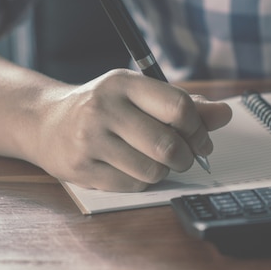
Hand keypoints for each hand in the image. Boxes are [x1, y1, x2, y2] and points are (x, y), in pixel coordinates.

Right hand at [32, 69, 231, 191]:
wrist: (46, 122)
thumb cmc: (102, 107)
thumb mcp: (138, 95)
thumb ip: (183, 104)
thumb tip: (224, 114)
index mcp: (123, 83)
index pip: (178, 107)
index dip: (199, 130)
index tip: (202, 141)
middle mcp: (104, 108)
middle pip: (168, 145)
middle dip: (186, 157)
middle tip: (184, 157)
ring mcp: (90, 140)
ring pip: (152, 171)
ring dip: (162, 171)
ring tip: (152, 161)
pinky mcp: (81, 168)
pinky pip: (131, 186)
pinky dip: (141, 182)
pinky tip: (130, 168)